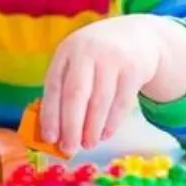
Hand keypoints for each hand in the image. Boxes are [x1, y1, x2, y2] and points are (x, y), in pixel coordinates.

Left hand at [40, 16, 164, 153]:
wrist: (136, 36)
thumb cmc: (96, 57)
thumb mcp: (77, 62)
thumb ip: (65, 88)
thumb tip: (56, 131)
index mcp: (66, 51)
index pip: (54, 86)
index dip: (50, 114)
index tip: (49, 138)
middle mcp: (87, 52)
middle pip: (76, 94)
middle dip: (71, 126)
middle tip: (69, 149)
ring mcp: (112, 59)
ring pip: (100, 101)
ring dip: (92, 128)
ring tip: (87, 144)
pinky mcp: (134, 69)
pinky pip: (121, 102)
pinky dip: (111, 123)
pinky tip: (104, 135)